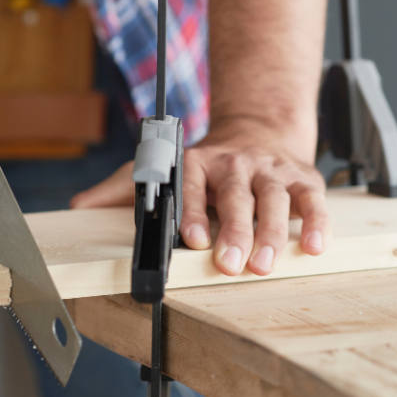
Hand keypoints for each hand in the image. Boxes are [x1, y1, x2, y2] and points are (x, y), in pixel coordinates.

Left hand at [71, 117, 329, 276]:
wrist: (260, 131)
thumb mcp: (164, 168)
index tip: (193, 240)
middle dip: (235, 232)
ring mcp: (270, 172)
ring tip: (267, 264)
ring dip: (272, 233)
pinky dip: (317, 223)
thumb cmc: (209, 165)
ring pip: (274, 200)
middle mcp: (236, 165)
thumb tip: (79, 205)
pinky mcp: (303, 180)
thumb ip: (121, 187)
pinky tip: (314, 246)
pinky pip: (312, 201)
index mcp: (199, 163)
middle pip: (236, 197)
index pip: (195, 186)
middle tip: (231, 265)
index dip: (195, 213)